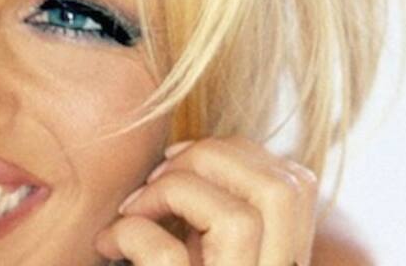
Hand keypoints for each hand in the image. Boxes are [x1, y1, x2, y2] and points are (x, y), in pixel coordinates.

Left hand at [94, 137, 318, 265]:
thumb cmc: (147, 265)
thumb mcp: (189, 248)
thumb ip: (201, 216)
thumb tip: (182, 153)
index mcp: (273, 263)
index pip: (298, 184)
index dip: (240, 152)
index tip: (178, 160)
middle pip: (286, 189)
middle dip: (214, 157)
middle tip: (157, 174)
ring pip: (244, 218)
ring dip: (176, 190)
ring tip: (134, 207)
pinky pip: (169, 258)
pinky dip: (131, 233)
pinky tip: (108, 243)